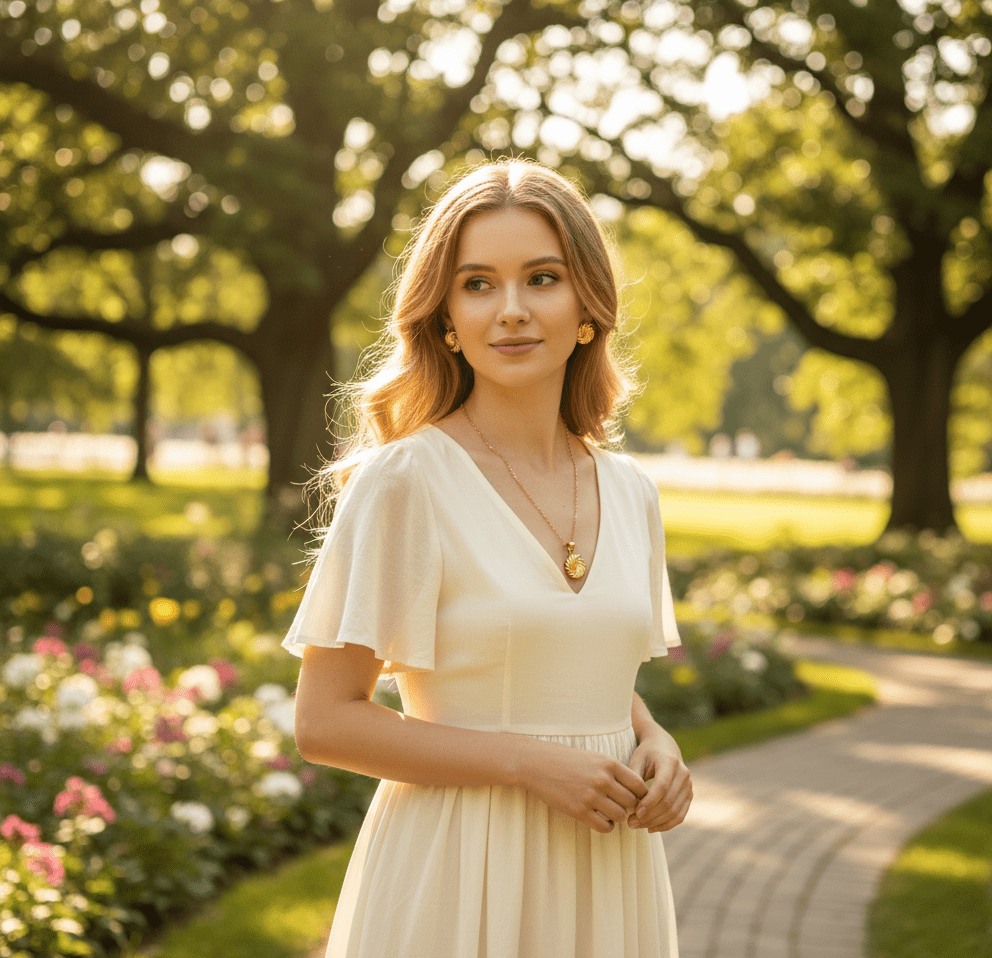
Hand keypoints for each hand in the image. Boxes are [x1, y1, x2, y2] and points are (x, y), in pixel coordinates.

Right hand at [517, 738, 648, 833]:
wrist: (538, 763)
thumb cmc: (568, 760)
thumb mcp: (595, 758)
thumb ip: (615, 773)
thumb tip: (636, 794)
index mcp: (609, 763)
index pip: (639, 785)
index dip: (639, 794)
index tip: (632, 797)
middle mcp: (603, 779)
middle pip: (632, 802)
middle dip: (628, 807)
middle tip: (619, 806)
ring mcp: (591, 796)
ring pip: (620, 816)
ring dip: (616, 817)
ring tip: (607, 811)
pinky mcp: (579, 810)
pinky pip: (605, 826)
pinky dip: (606, 825)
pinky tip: (598, 818)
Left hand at [625, 730, 691, 832]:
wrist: (664, 747)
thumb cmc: (646, 754)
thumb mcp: (637, 760)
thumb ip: (633, 778)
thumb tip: (629, 803)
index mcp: (670, 762)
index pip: (662, 787)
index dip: (649, 802)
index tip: (634, 813)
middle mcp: (683, 774)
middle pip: (668, 802)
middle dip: (649, 816)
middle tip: (630, 823)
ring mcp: (689, 786)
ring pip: (675, 812)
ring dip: (655, 823)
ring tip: (637, 826)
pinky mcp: (689, 796)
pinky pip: (680, 816)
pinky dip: (665, 825)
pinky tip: (650, 828)